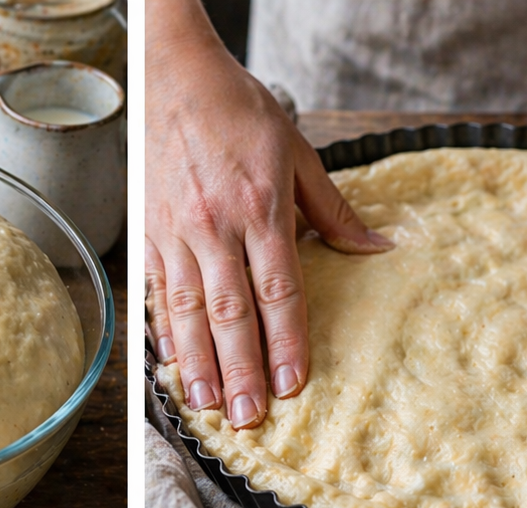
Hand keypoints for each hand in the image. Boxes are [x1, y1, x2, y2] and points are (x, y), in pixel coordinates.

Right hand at [145, 0, 390, 429]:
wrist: (171, 72)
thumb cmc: (236, 109)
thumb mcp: (296, 150)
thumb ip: (333, 209)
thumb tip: (377, 247)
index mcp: (260, 206)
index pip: (278, 288)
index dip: (285, 340)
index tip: (292, 383)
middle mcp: (215, 226)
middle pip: (230, 311)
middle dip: (240, 368)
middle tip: (248, 416)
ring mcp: (176, 233)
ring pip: (188, 311)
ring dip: (199, 364)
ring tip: (208, 405)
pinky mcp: (149, 234)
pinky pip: (157, 294)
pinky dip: (165, 334)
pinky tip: (173, 366)